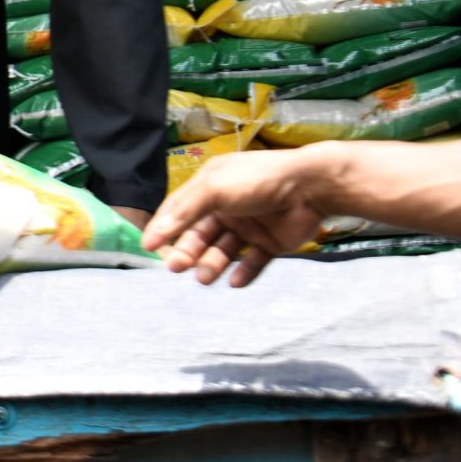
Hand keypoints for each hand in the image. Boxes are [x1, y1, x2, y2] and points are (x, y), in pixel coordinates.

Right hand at [143, 147, 334, 286]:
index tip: (150, 248)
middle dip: (188, 251)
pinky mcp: (271, 243)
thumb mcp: (213, 188)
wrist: (310, 187)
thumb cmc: (256, 181)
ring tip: (206, 277)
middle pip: (201, 235)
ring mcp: (250, 226)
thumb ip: (184, 212)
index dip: (165, 228)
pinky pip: (253, 262)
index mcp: (211, 188)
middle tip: (178, 268)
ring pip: (224, 251)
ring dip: (212, 264)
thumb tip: (152, 235)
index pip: (181, 210)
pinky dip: (243, 272)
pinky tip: (235, 280)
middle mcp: (228, 207)